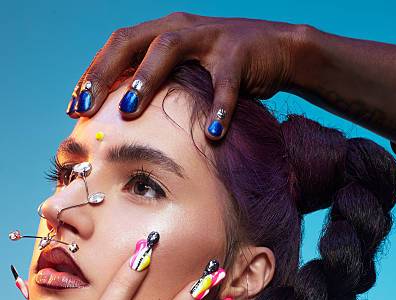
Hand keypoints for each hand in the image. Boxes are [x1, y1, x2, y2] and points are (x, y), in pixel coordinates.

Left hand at [67, 13, 300, 139]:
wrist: (278, 49)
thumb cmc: (223, 70)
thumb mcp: (187, 74)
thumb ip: (161, 87)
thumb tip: (125, 123)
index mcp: (163, 32)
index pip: (118, 47)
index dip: (93, 75)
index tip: (74, 108)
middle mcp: (181, 28)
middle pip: (133, 41)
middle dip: (105, 74)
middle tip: (86, 108)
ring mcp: (210, 36)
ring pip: (170, 48)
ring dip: (145, 78)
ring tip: (127, 110)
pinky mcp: (240, 53)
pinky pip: (226, 83)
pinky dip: (219, 108)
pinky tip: (213, 133)